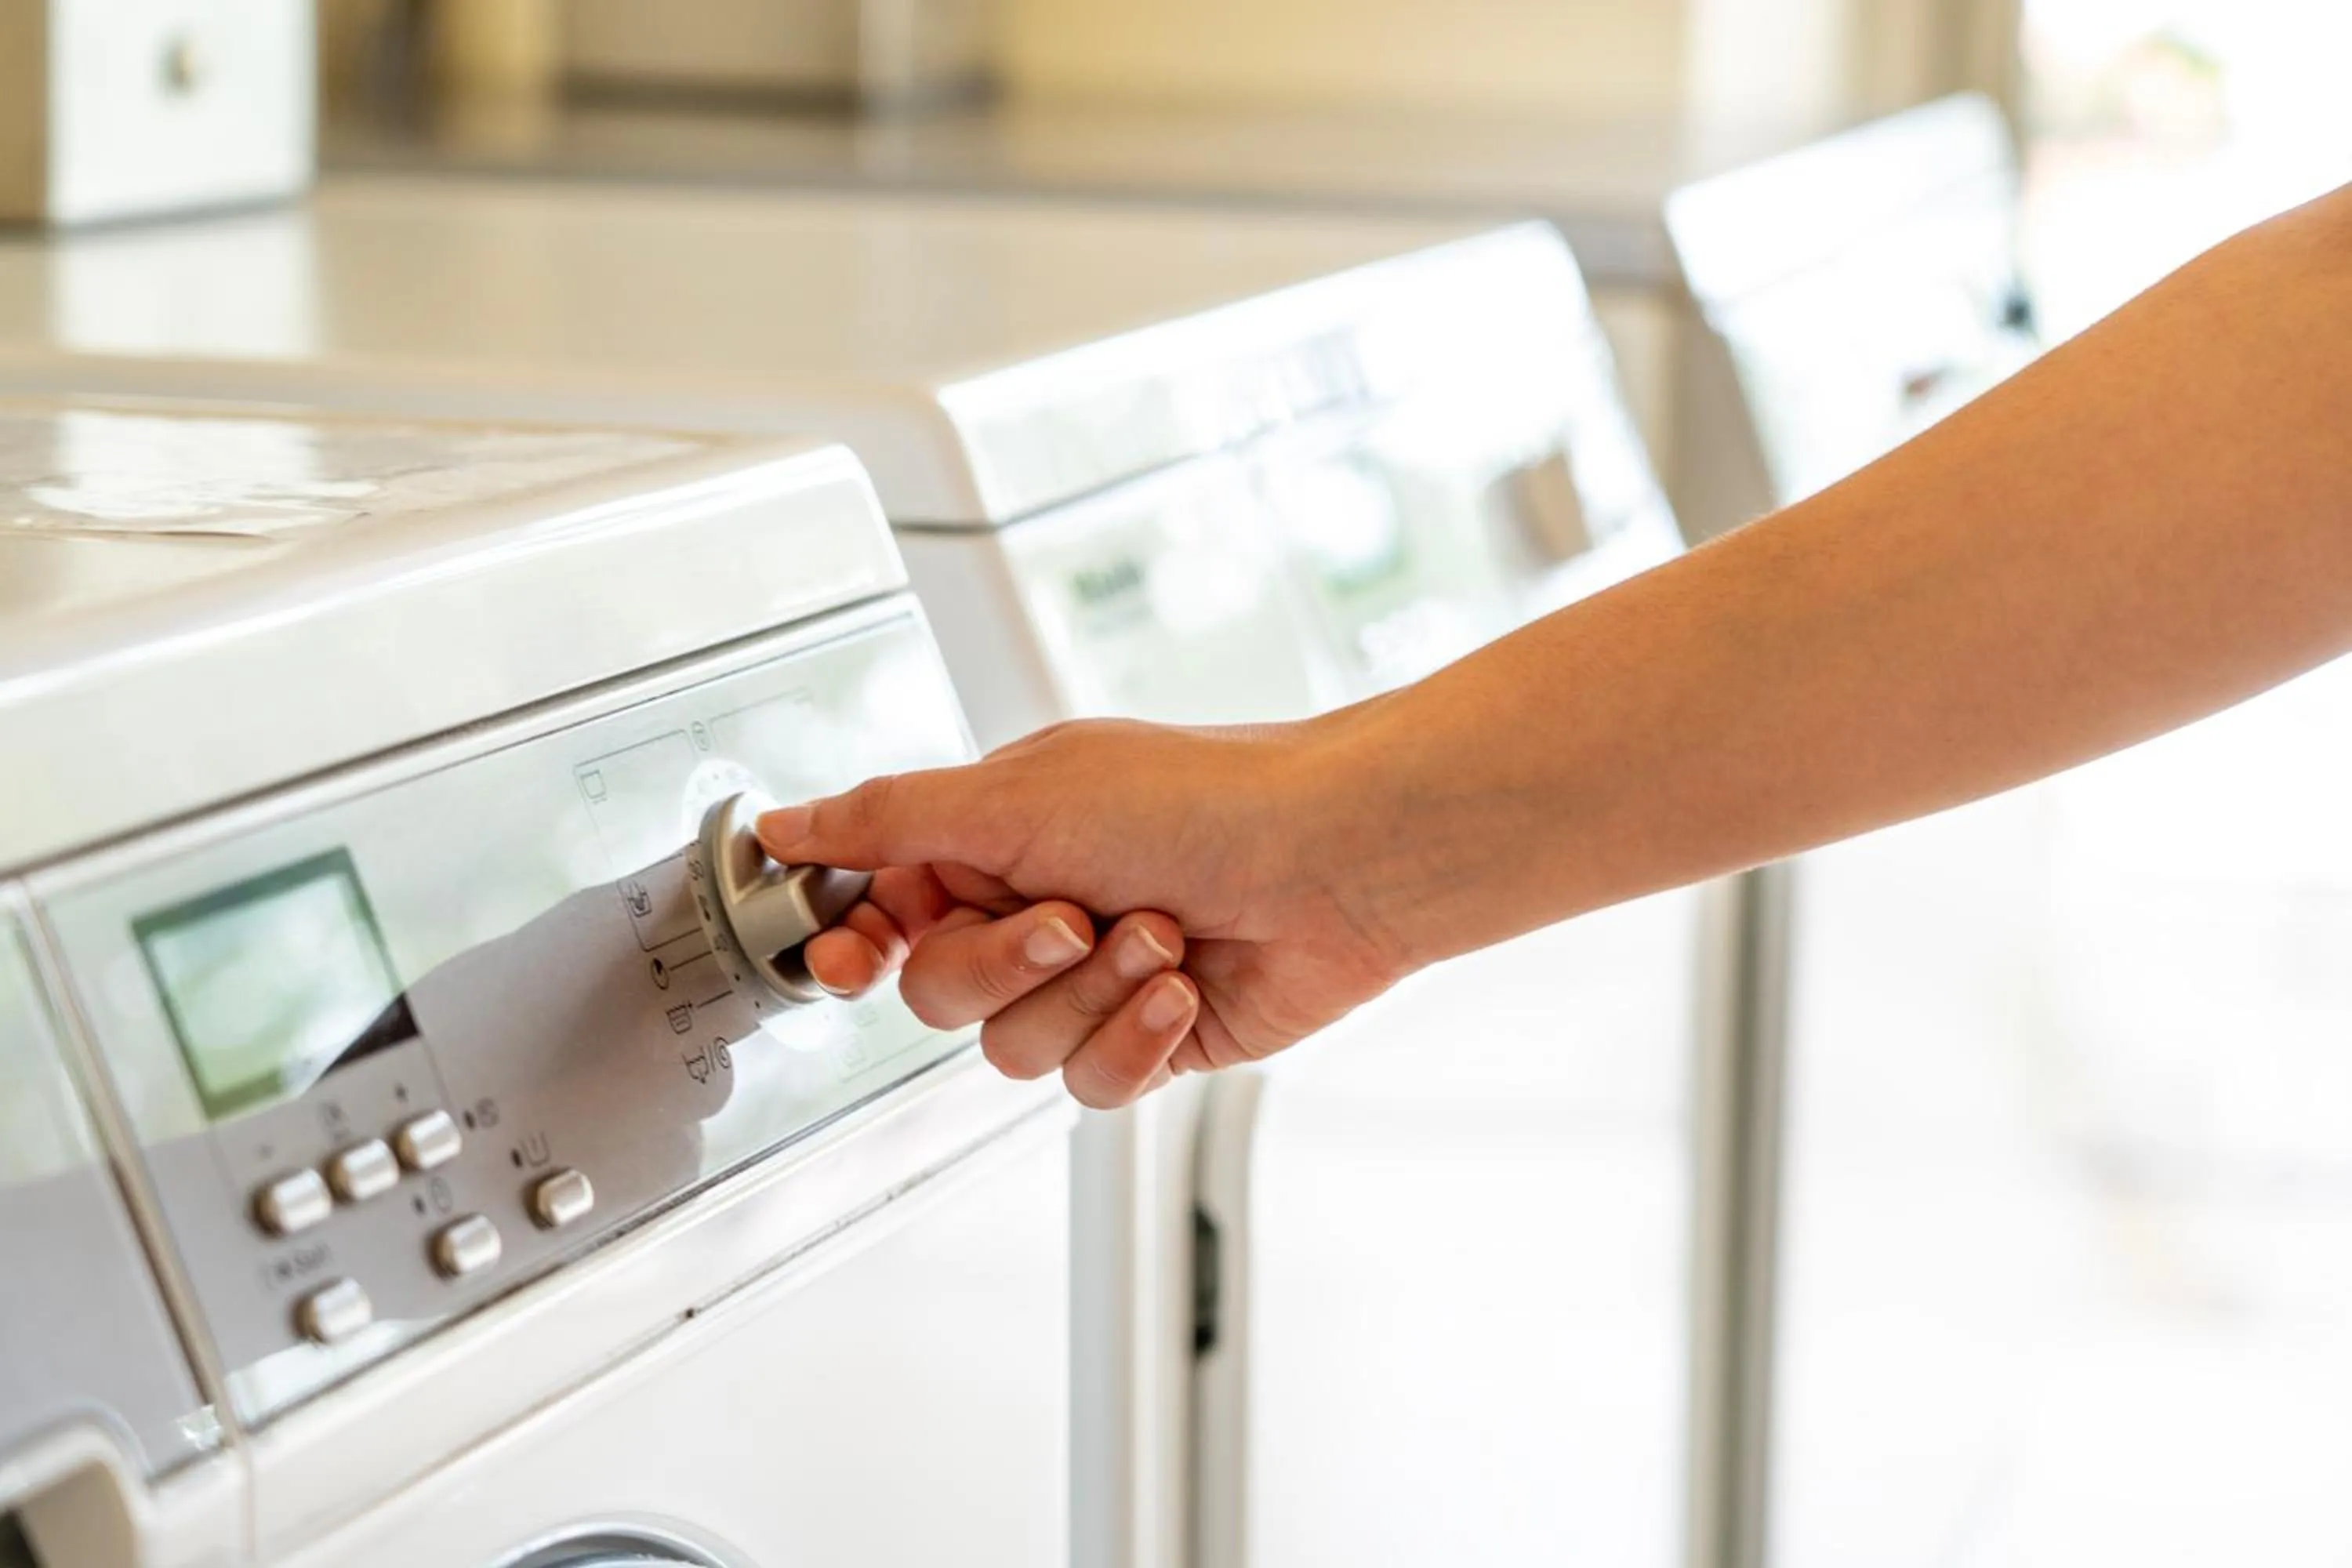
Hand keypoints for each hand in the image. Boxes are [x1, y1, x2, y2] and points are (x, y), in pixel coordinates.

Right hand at [757, 718, 1409, 1108]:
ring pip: (1013, 1051)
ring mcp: (1091, 982)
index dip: (855, 945)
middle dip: (1007, 965)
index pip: (882, 913)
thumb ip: (887, 821)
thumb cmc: (1202, 800)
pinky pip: (1089, 1084)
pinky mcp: (1148, 1040)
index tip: (849, 958)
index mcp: (991, 842)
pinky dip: (1135, 1037)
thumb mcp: (1018, 795)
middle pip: (938, 997)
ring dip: (1089, 995)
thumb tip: (785, 823)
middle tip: (1071, 917)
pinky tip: (1182, 989)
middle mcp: (1035, 913)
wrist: (1335, 862)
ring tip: (1159, 934)